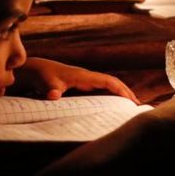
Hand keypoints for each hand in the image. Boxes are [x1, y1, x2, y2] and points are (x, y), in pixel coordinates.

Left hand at [15, 57, 137, 101]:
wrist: (37, 69)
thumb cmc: (43, 76)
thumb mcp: (46, 83)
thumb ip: (51, 89)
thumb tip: (54, 95)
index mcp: (84, 76)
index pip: (107, 81)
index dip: (120, 90)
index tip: (130, 100)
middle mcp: (88, 77)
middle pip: (112, 83)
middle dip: (126, 92)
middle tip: (137, 105)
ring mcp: (86, 80)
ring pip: (108, 86)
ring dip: (120, 94)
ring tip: (131, 106)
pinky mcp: (82, 85)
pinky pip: (101, 90)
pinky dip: (111, 96)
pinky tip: (115, 105)